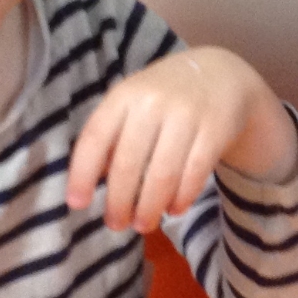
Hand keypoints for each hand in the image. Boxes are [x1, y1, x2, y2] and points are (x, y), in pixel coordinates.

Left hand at [67, 46, 297, 230]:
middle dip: (119, 202)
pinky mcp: (215, 130)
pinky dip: (182, 198)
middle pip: (128, 164)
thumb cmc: (164, 94)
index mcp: (124, 95)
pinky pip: (194, 174)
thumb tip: (91, 182)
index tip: (77, 205)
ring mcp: (186, 116)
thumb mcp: (133, 102)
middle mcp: (152, 103)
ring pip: (162, 174)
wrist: (220, 73)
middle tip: (115, 225)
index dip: (82, 174)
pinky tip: (173, 210)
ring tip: (143, 225)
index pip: (95, 138)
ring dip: (149, 207)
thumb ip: (112, 135)